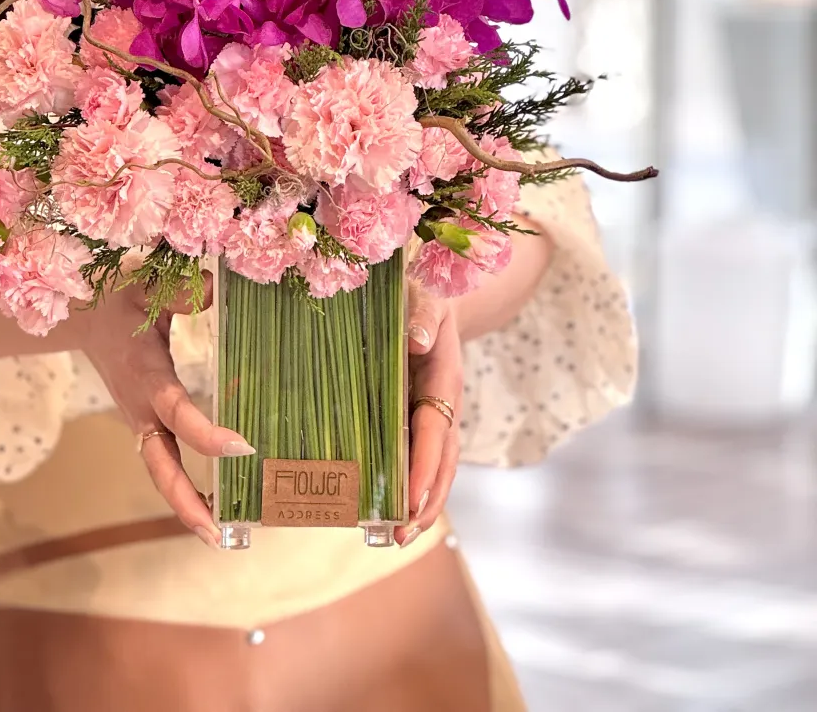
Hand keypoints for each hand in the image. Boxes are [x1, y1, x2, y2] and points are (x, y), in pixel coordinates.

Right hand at [74, 275, 252, 546]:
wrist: (83, 320)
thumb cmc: (120, 301)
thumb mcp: (146, 289)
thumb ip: (179, 294)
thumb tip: (215, 290)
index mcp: (145, 375)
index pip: (177, 411)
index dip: (206, 432)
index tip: (242, 447)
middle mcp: (141, 408)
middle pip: (161, 465)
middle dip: (187, 500)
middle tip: (218, 532)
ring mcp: (140, 421)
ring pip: (161, 471)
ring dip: (186, 503)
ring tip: (221, 534)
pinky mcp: (144, 425)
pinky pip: (163, 462)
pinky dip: (183, 487)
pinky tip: (211, 504)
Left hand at [396, 284, 462, 547]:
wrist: (438, 301)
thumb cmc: (426, 299)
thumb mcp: (425, 300)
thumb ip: (422, 318)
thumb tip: (416, 340)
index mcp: (444, 382)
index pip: (434, 434)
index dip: (423, 469)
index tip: (410, 502)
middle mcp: (445, 408)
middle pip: (442, 464)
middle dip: (425, 502)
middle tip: (402, 536)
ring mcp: (437, 419)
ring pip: (436, 470)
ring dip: (421, 505)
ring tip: (398, 537)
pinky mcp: (422, 422)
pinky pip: (421, 459)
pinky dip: (413, 487)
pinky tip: (391, 511)